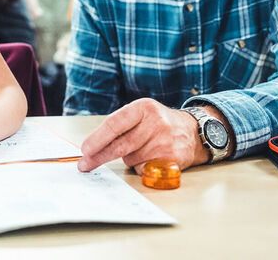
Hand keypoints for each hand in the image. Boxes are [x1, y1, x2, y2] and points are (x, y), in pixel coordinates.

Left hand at [77, 98, 205, 172]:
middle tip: (85, 164)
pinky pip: (144, 170)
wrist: (192, 132)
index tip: (84, 150)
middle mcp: (155, 123)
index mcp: (143, 108)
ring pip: (130, 159)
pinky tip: (150, 158)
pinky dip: (140, 168)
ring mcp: (164, 142)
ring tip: (140, 150)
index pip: (115, 124)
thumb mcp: (140, 114)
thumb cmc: (158, 124)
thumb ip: (119, 126)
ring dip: (127, 159)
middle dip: (99, 156)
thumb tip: (91, 148)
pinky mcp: (171, 160)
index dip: (97, 139)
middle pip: (120, 145)